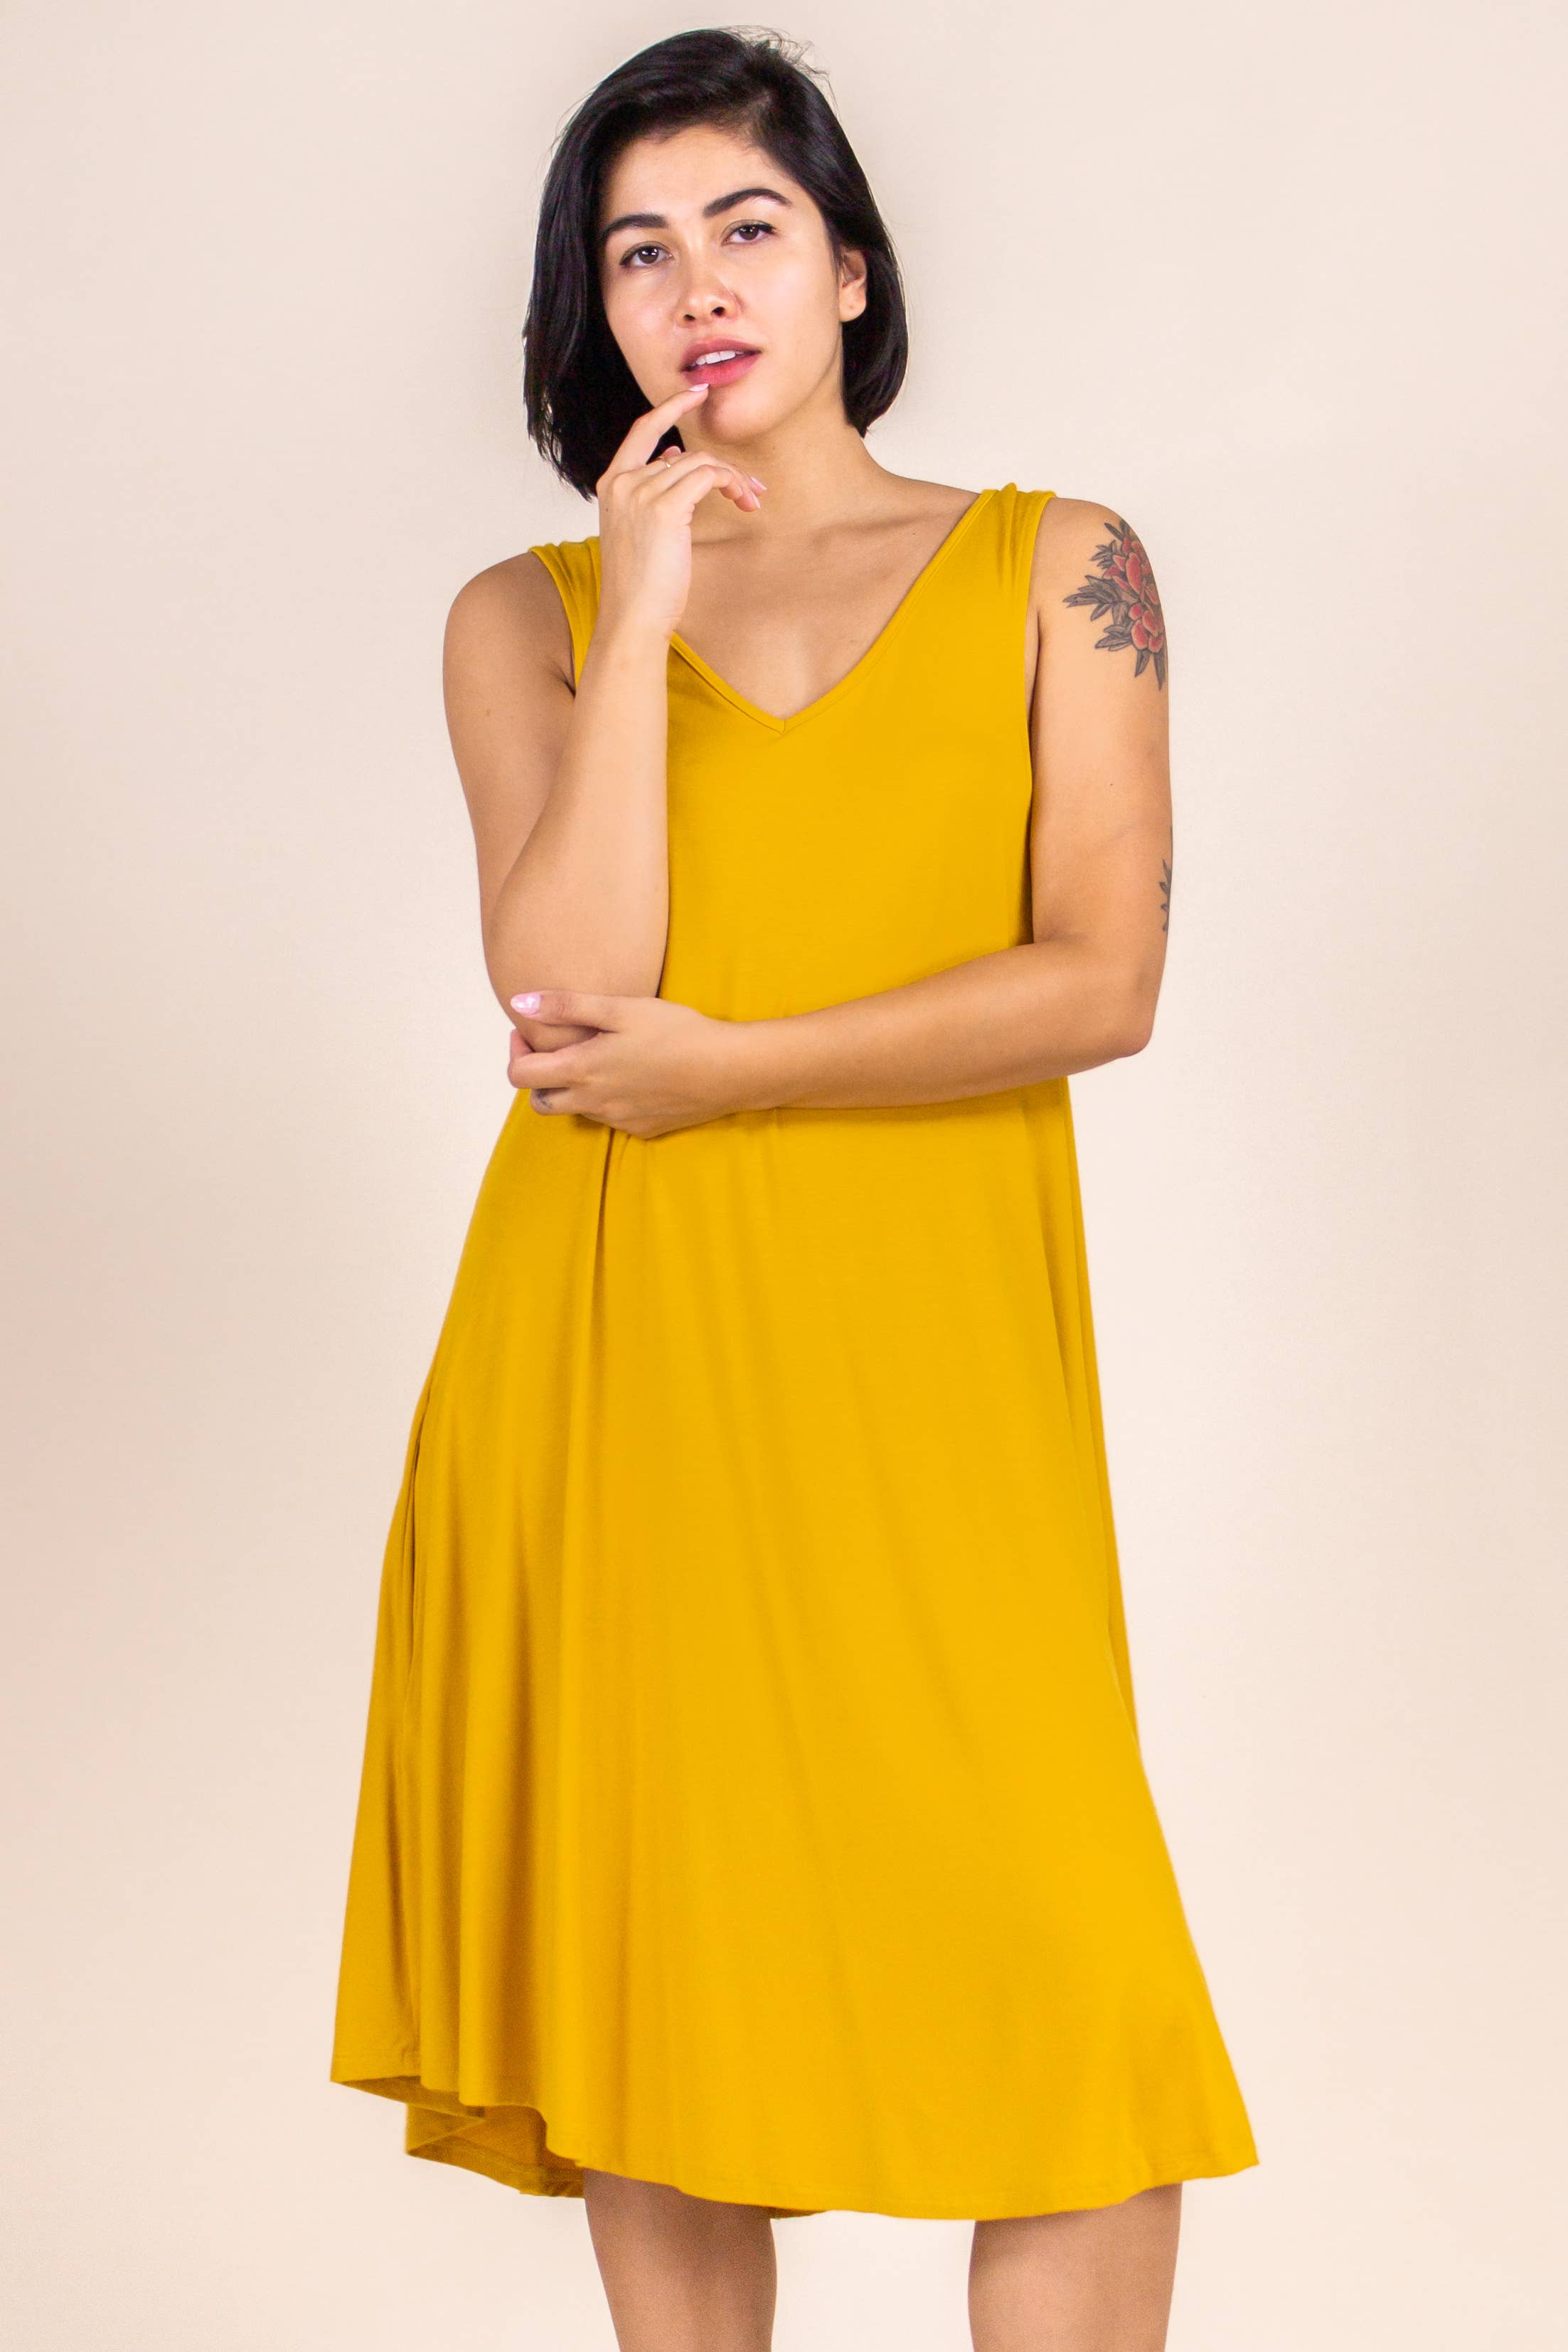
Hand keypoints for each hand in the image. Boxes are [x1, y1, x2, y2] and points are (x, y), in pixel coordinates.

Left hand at [506, 988, 759, 1138]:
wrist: (728, 1070)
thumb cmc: (677, 1032)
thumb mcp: (621, 1009)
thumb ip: (567, 1006)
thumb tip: (519, 1001)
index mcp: (582, 1071)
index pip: (519, 1075)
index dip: (515, 1052)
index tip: (529, 1032)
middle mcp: (593, 1103)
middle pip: (541, 1102)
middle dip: (539, 1076)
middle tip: (557, 1049)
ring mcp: (617, 1120)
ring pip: (575, 1110)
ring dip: (572, 1088)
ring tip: (597, 1057)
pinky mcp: (641, 1129)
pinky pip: (609, 1118)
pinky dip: (605, 1099)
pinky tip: (630, 1075)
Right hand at [595, 385, 765, 643]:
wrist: (632, 619)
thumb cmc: (641, 586)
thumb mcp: (642, 532)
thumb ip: (653, 493)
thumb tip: (674, 459)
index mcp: (611, 486)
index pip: (642, 431)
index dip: (671, 407)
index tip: (698, 393)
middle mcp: (623, 483)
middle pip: (685, 453)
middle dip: (724, 467)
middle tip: (752, 488)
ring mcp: (641, 493)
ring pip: (701, 463)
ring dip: (734, 480)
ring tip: (750, 502)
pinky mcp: (664, 509)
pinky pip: (708, 476)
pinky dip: (731, 483)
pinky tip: (744, 502)